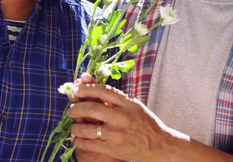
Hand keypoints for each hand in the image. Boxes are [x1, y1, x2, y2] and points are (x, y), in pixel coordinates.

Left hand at [69, 83, 188, 161]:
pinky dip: (79, 140)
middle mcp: (122, 117)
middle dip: (76, 107)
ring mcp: (117, 133)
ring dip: (75, 126)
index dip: (86, 88)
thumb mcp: (134, 106)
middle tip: (71, 109)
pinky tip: (77, 138)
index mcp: (128, 103)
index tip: (77, 89)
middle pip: (91, 108)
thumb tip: (92, 84)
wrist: (160, 146)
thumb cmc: (146, 124)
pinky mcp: (113, 148)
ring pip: (87, 128)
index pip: (102, 91)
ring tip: (74, 125)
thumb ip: (116, 98)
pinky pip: (89, 143)